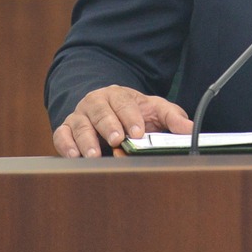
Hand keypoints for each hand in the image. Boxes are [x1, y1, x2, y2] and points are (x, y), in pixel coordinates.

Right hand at [54, 85, 193, 157]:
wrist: (106, 108)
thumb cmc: (132, 112)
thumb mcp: (154, 110)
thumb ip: (172, 117)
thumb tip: (190, 128)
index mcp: (118, 95)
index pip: (124, 102)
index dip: (130, 117)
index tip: (138, 132)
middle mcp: (96, 102)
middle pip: (100, 111)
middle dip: (108, 125)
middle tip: (116, 139)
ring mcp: (79, 116)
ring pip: (79, 124)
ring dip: (86, 139)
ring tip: (94, 155)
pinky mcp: (65, 130)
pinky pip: (61, 135)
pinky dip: (65, 145)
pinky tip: (73, 156)